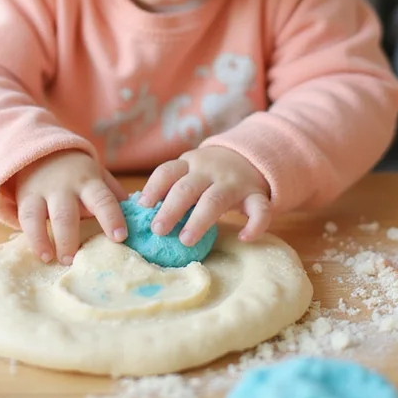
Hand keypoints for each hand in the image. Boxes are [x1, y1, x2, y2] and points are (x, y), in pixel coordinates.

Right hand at [15, 150, 127, 264]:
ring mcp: (44, 192)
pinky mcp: (26, 198)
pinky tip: (43, 255)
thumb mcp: (98, 177)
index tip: (120, 237)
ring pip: (43, 215)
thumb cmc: (77, 174)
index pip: (102, 199)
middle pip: (67, 212)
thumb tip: (139, 214)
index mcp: (89, 181)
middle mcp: (65, 186)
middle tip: (76, 259)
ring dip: (49, 239)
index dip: (112, 217)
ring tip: (57, 260)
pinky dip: (34, 239)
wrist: (42, 153)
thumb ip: (114, 194)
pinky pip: (26, 219)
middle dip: (71, 236)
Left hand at [138, 145, 270, 245]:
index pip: (168, 171)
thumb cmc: (210, 173)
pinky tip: (244, 238)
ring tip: (186, 240)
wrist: (251, 157)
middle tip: (158, 230)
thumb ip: (171, 187)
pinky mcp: (257, 195)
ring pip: (216, 199)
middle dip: (171, 209)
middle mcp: (210, 171)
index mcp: (190, 164)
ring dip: (200, 220)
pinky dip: (254, 224)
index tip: (141, 206)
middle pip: (187, 188)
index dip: (153, 188)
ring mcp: (234, 182)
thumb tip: (138, 214)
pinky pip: (259, 210)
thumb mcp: (190, 172)